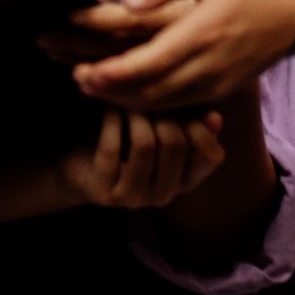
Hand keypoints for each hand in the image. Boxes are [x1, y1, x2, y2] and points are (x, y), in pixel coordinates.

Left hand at [58, 108, 227, 208]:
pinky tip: (109, 108)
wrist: (80, 171)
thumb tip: (215, 118)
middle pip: (176, 143)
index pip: (211, 156)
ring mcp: (134, 198)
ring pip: (145, 145)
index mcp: (184, 182)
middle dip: (162, 112)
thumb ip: (189, 126)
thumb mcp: (160, 134)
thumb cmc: (126, 145)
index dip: (201, 125)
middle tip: (147, 95)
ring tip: (128, 101)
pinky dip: (112, 121)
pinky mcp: (105, 193)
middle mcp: (163, 195)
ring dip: (136, 114)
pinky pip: (112, 148)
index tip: (183, 102)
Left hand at [67, 0, 294, 111]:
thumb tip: (127, 1)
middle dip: (110, 90)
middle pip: (149, 90)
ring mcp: (217, 83)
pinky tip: (128, 94)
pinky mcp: (222, 91)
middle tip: (76, 80)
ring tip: (92, 88)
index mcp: (203, 31)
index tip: (82, 70)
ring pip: (163, 103)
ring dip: (124, 100)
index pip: (149, 62)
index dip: (113, 72)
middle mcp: (209, 65)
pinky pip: (179, 105)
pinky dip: (149, 103)